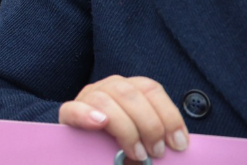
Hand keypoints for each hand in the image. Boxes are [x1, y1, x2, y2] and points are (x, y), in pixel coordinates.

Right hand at [59, 75, 188, 162]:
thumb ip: (156, 142)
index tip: (179, 143)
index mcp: (129, 91)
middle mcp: (108, 89)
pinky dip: (87, 115)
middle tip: (156, 152)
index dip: (169, 115)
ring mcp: (86, 99)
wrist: (86, 160)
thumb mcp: (145, 144)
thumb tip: (177, 147)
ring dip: (126, 128)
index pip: (150, 89)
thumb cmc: (122, 152)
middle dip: (150, 124)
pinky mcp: (67, 114)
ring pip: (106, 99)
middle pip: (130, 93)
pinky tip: (100, 124)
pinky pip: (74, 109)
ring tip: (137, 153)